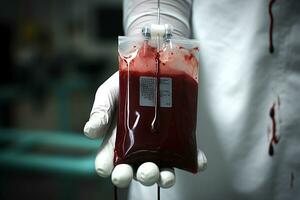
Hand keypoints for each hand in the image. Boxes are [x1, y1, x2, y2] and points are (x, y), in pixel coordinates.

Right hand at [84, 72, 206, 187]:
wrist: (154, 66)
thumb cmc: (127, 82)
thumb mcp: (110, 92)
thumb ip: (100, 110)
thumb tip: (90, 132)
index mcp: (116, 139)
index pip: (109, 160)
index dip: (108, 167)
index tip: (110, 169)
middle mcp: (137, 148)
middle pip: (136, 170)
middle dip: (139, 176)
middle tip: (144, 171)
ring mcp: (159, 145)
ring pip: (161, 169)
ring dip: (164, 177)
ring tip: (166, 175)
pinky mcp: (179, 139)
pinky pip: (188, 155)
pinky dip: (193, 162)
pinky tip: (198, 163)